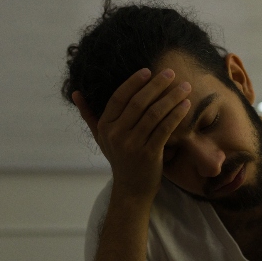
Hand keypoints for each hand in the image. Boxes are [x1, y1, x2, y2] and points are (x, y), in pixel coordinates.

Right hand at [73, 68, 190, 202]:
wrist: (131, 189)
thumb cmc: (119, 159)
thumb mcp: (101, 138)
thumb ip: (89, 115)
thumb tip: (75, 93)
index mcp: (105, 127)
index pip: (119, 98)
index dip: (133, 82)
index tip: (148, 71)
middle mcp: (116, 135)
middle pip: (139, 103)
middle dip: (156, 85)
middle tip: (171, 72)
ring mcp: (132, 145)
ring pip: (154, 114)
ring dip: (171, 98)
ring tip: (184, 87)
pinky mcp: (149, 154)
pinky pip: (164, 129)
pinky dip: (176, 115)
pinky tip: (186, 105)